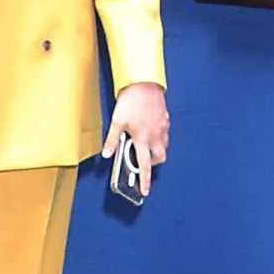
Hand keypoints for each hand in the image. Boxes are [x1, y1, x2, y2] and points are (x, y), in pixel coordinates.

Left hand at [102, 82, 168, 196]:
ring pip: (164, 146)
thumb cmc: (130, 100)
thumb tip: (107, 154)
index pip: (144, 165)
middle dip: (152, 164)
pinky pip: (165, 133)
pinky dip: (159, 136)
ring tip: (146, 144)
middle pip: (159, 158)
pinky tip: (151, 129)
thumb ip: (112, 139)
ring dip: (156, 150)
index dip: (145, 180)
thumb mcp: (117, 121)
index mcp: (142, 138)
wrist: (144, 82)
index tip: (145, 191)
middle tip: (143, 160)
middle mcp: (155, 135)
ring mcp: (163, 127)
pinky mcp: (166, 118)